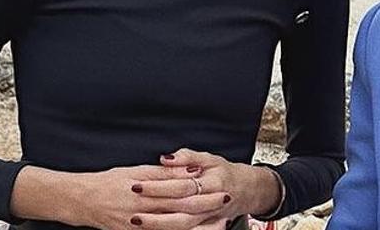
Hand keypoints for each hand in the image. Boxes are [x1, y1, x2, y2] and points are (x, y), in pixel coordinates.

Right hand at [12, 164, 211, 229]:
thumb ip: (163, 173)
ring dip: (198, 227)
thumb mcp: (136, 171)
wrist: (81, 201)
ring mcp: (139, 226)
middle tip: (226, 201)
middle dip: (206, 206)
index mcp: (145, 189)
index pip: (178, 189)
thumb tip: (189, 169)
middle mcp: (143, 209)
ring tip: (219, 224)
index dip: (201, 188)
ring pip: (174, 228)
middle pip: (181, 209)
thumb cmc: (109, 182)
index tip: (219, 184)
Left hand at [129, 149, 280, 228]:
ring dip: (158, 224)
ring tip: (136, 221)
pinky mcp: (207, 227)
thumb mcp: (210, 158)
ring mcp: (210, 217)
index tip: (137, 183)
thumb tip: (165, 158)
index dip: (159, 185)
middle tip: (131, 206)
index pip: (181, 185)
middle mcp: (212, 202)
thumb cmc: (225, 172)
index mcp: (213, 181)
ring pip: (183, 225)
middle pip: (180, 208)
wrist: (248, 191)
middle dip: (154, 209)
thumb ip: (187, 156)